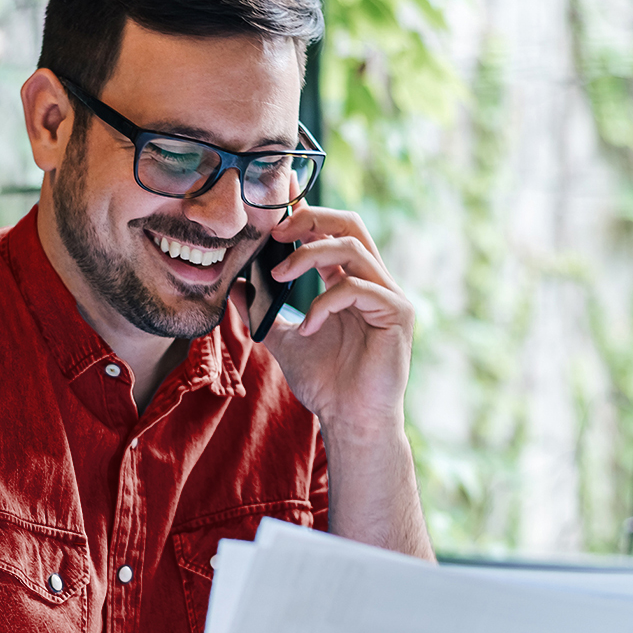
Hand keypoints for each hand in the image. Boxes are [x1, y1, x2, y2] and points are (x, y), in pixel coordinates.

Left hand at [251, 205, 413, 438]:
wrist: (349, 419)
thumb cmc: (325, 383)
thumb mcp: (284, 339)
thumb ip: (263, 311)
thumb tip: (234, 286)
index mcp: (348, 281)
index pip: (330, 232)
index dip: (305, 214)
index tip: (273, 212)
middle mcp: (372, 281)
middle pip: (350, 223)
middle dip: (312, 218)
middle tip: (276, 233)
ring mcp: (388, 295)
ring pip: (352, 247)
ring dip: (309, 256)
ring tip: (279, 277)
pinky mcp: (398, 313)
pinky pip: (357, 288)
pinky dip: (325, 303)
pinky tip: (309, 327)